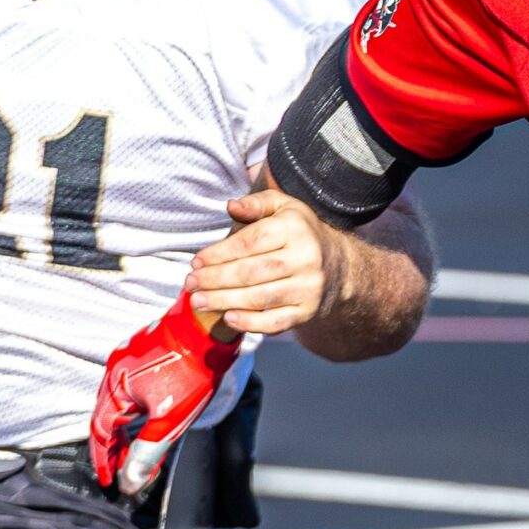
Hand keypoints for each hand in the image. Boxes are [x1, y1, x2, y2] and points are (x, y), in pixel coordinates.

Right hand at [89, 298, 239, 496]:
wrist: (208, 327)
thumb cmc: (190, 372)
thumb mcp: (168, 420)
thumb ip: (146, 453)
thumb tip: (128, 483)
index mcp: (115, 387)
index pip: (100, 432)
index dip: (103, 459)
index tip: (108, 481)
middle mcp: (115, 370)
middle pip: (107, 417)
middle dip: (113, 447)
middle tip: (121, 470)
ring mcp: (128, 359)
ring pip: (119, 403)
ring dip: (124, 430)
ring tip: (134, 451)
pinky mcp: (144, 353)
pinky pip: (130, 388)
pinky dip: (134, 411)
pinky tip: (146, 418)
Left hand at [184, 189, 344, 338]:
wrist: (339, 266)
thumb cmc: (300, 233)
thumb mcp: (283, 208)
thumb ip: (255, 204)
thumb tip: (230, 206)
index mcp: (295, 228)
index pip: (249, 243)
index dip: (218, 254)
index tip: (196, 262)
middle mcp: (306, 258)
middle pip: (251, 272)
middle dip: (215, 280)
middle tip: (190, 284)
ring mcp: (308, 288)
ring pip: (259, 298)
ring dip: (224, 301)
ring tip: (198, 302)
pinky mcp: (308, 312)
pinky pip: (276, 322)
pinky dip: (250, 323)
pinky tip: (228, 318)